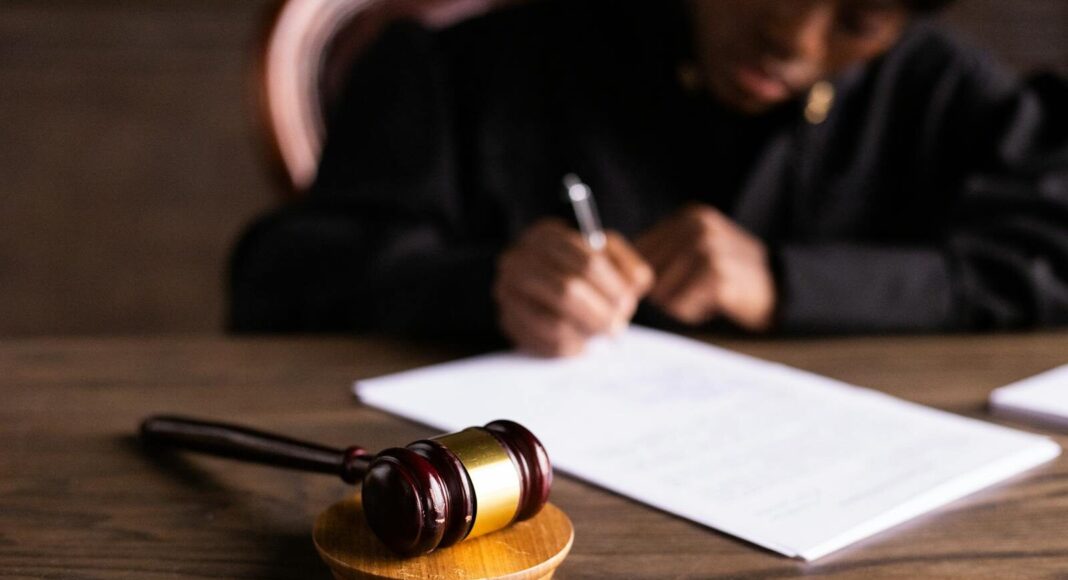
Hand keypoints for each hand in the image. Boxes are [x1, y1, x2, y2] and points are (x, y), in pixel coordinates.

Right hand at [494, 219, 653, 356]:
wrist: (539, 282)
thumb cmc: (580, 269)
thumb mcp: (606, 256)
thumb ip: (626, 266)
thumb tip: (634, 285)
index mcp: (546, 235)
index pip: (588, 262)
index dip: (613, 287)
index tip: (626, 302)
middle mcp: (518, 259)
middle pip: (568, 291)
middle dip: (600, 313)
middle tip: (617, 326)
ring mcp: (507, 291)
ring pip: (554, 322)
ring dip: (585, 332)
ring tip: (600, 334)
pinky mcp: (507, 320)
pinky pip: (542, 343)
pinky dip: (569, 347)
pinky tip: (581, 344)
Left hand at [635, 205, 775, 330]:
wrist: (781, 289)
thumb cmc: (731, 275)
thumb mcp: (699, 249)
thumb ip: (663, 253)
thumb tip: (616, 272)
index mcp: (689, 216)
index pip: (639, 251)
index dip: (647, 276)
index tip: (674, 283)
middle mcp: (697, 226)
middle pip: (647, 273)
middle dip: (665, 291)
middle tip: (697, 290)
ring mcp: (708, 249)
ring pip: (661, 292)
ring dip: (680, 303)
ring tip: (707, 295)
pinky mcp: (716, 276)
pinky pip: (680, 306)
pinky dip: (693, 312)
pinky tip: (715, 303)